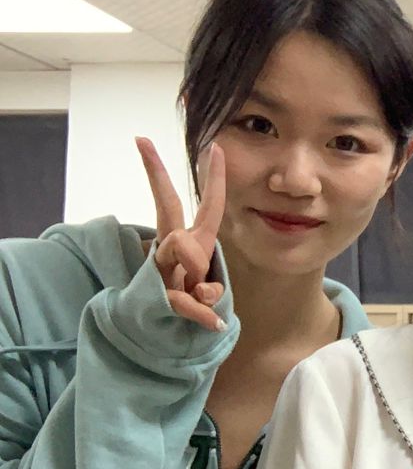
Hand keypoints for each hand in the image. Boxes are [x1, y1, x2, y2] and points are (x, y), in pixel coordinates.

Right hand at [136, 137, 226, 331]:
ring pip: (178, 245)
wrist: (159, 328)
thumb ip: (208, 292)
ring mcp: (161, 264)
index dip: (214, 178)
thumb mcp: (205, 292)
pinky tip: (214, 323)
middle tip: (142, 140)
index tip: (215, 146)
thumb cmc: (188, 298)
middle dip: (156, 174)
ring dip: (194, 265)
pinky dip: (200, 312)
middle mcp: (173, 247)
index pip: (208, 206)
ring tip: (197, 288)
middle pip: (167, 206)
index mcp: (195, 242)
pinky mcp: (159, 290)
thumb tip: (207, 297)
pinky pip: (184, 298)